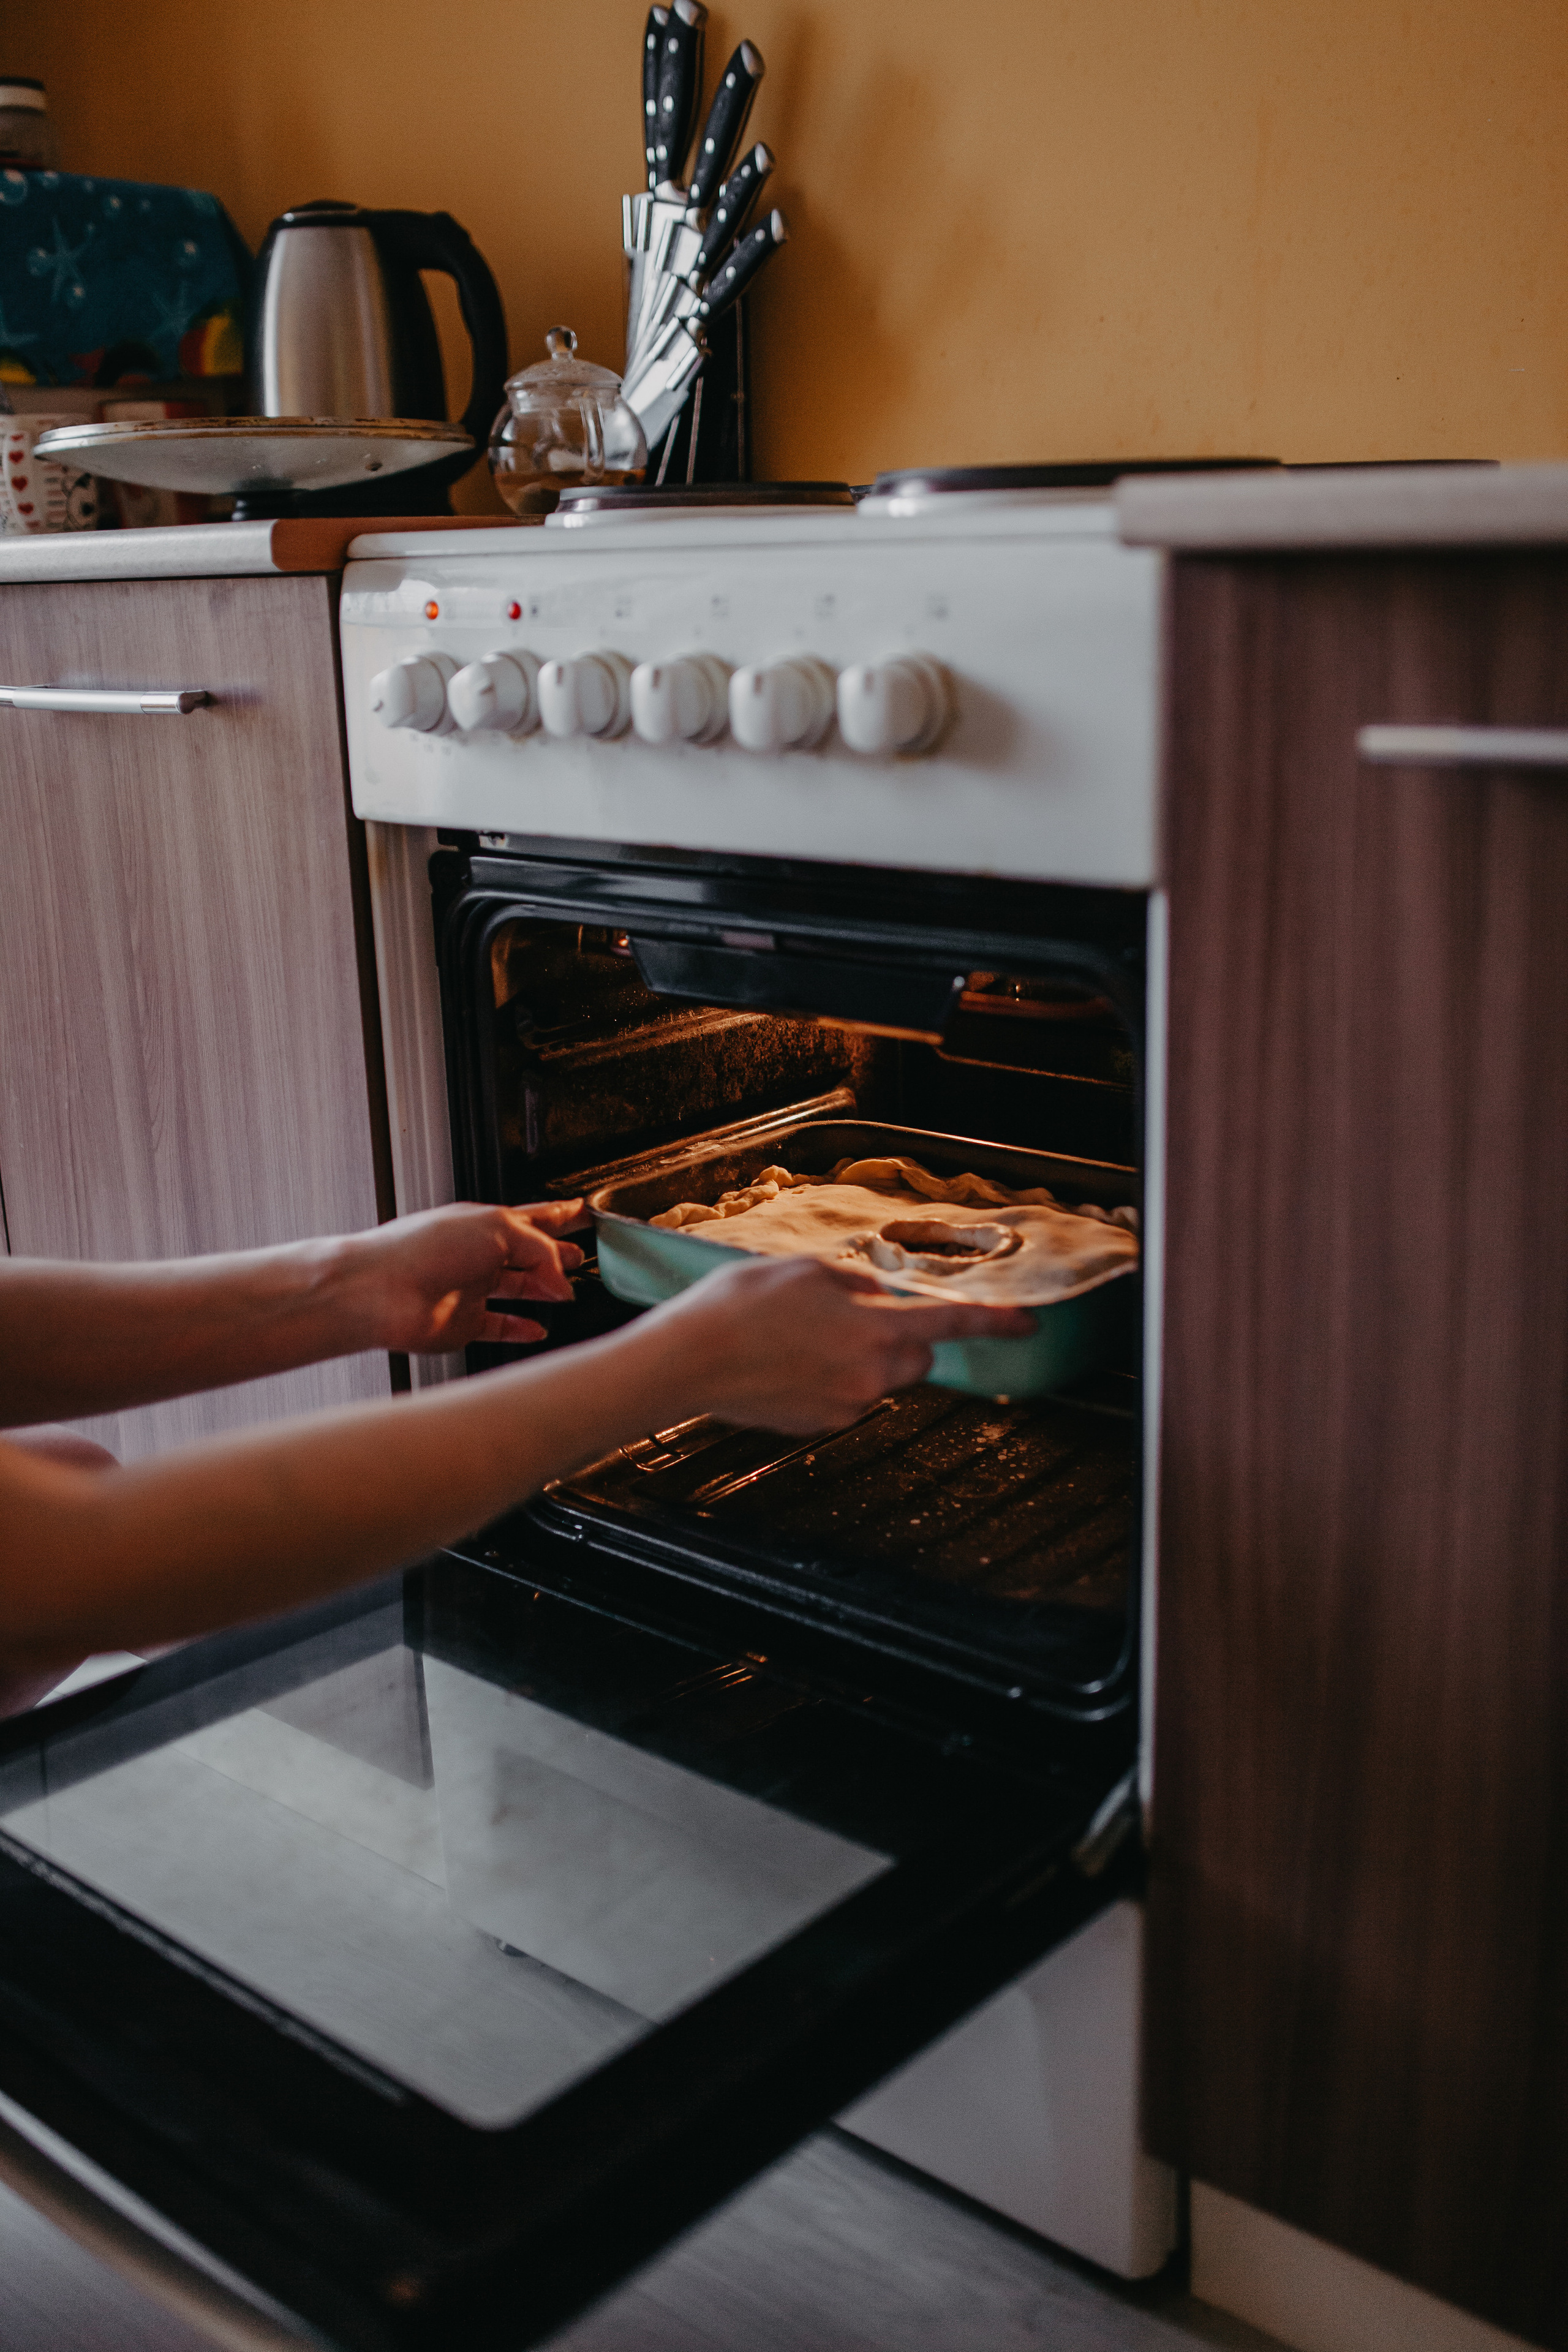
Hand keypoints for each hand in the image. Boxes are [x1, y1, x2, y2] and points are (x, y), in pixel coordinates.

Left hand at [342, 1201, 588, 1351]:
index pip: (535, 1217)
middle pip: (528, 1254)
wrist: (378, 1291)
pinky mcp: (463, 1323)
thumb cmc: (421, 1249)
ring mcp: (470, 1289)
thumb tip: (562, 1281)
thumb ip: (540, 1252)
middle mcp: (478, 1254)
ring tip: (566, 1294)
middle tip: (581, 1254)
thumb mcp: (498, 1231)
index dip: (562, 1214)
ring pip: (517, 1290)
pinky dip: (521, 1328)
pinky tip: (537, 1329)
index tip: (584, 1212)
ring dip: (543, 1291)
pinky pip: (499, 1327)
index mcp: (486, 1223)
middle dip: (557, 1254)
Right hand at [629, 1256, 1036, 1434]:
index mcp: (875, 1329)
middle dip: (897, 1337)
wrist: (688, 1360)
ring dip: (859, 1356)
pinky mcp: (819, 1424)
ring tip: (802, 1336)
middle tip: (848, 1315)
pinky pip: (845, 1397)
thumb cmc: (741, 1306)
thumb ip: (859, 1284)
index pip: (951, 1325)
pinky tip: (787, 1361)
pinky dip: (829, 1378)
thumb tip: (879, 1298)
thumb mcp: (808, 1270)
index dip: (994, 1322)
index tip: (1026, 1323)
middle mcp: (870, 1375)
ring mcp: (845, 1406)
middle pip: (915, 1357)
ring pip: (878, 1377)